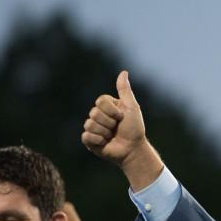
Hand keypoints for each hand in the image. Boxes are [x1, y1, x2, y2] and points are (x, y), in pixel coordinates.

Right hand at [81, 71, 162, 188]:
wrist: (133, 149)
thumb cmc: (135, 129)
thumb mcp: (132, 107)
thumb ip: (125, 91)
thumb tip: (124, 72)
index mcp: (107, 106)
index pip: (100, 101)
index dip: (112, 110)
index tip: (122, 117)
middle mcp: (98, 115)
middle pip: (94, 112)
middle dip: (110, 122)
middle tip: (117, 128)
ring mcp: (93, 128)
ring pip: (90, 124)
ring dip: (105, 132)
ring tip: (112, 136)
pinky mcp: (89, 140)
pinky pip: (86, 136)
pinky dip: (98, 140)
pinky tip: (105, 143)